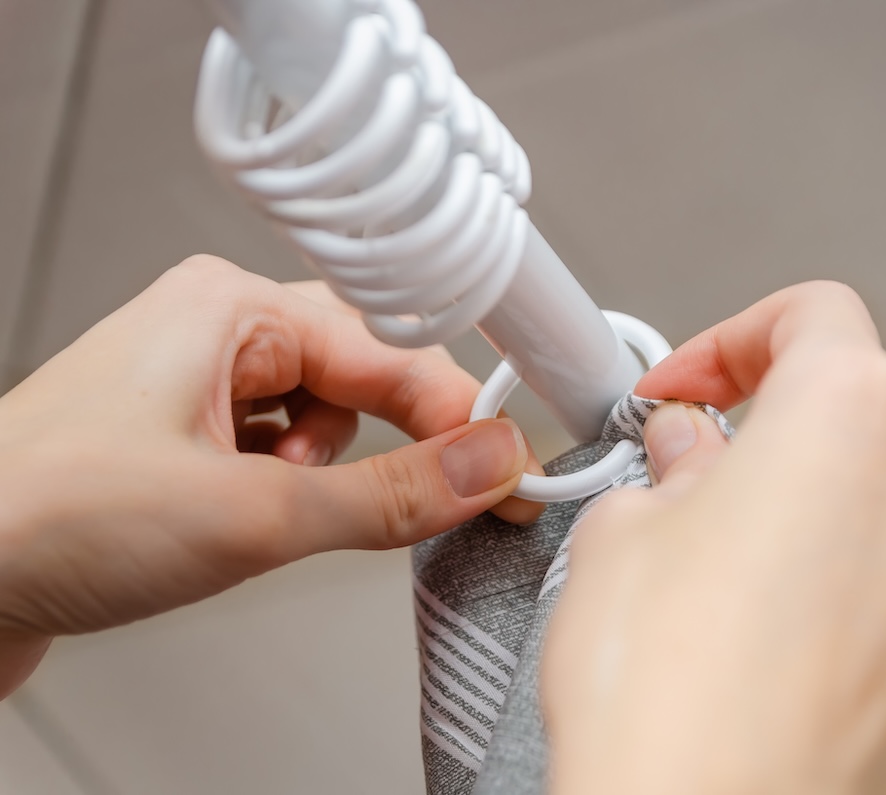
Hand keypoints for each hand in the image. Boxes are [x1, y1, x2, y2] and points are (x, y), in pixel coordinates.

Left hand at [0, 256, 541, 696]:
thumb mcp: (250, 513)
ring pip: (323, 418)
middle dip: (386, 445)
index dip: (459, 419)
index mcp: (230, 308)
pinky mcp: (180, 436)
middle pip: (359, 377)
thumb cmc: (45, 517)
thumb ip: (388, 494)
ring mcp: (193, 382)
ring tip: (275, 512)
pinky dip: (287, 489)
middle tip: (428, 500)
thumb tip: (483, 468)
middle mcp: (214, 331)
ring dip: (326, 474)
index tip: (505, 473)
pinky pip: (278, 450)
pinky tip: (247, 518)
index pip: (392, 353)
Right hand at [542, 282, 885, 794]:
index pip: (815, 316)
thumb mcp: (621, 533)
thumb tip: (690, 456)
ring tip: (717, 593)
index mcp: (849, 421)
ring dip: (805, 529)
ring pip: (874, 517)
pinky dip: (840, 605)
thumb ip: (668, 467)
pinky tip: (765, 655)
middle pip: (848, 423)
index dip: (734, 340)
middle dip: (764, 446)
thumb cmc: (663, 696)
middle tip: (685, 492)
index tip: (687, 391)